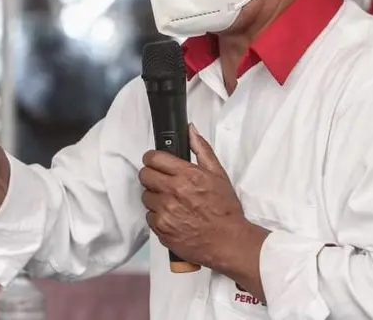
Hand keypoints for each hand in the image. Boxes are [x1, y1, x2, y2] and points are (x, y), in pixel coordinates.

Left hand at [139, 124, 251, 270]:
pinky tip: (172, 217)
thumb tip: (191, 130)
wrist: (228, 242)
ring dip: (155, 197)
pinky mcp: (161, 229)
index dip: (153, 158)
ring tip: (171, 202)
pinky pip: (149, 217)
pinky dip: (158, 216)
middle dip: (152, 176)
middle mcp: (173, 192)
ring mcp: (165, 212)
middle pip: (144, 175)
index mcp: (187, 175)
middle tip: (162, 181)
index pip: (153, 158)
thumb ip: (202, 149)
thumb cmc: (225, 210)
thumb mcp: (218, 175)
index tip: (156, 162)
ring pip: (146, 197)